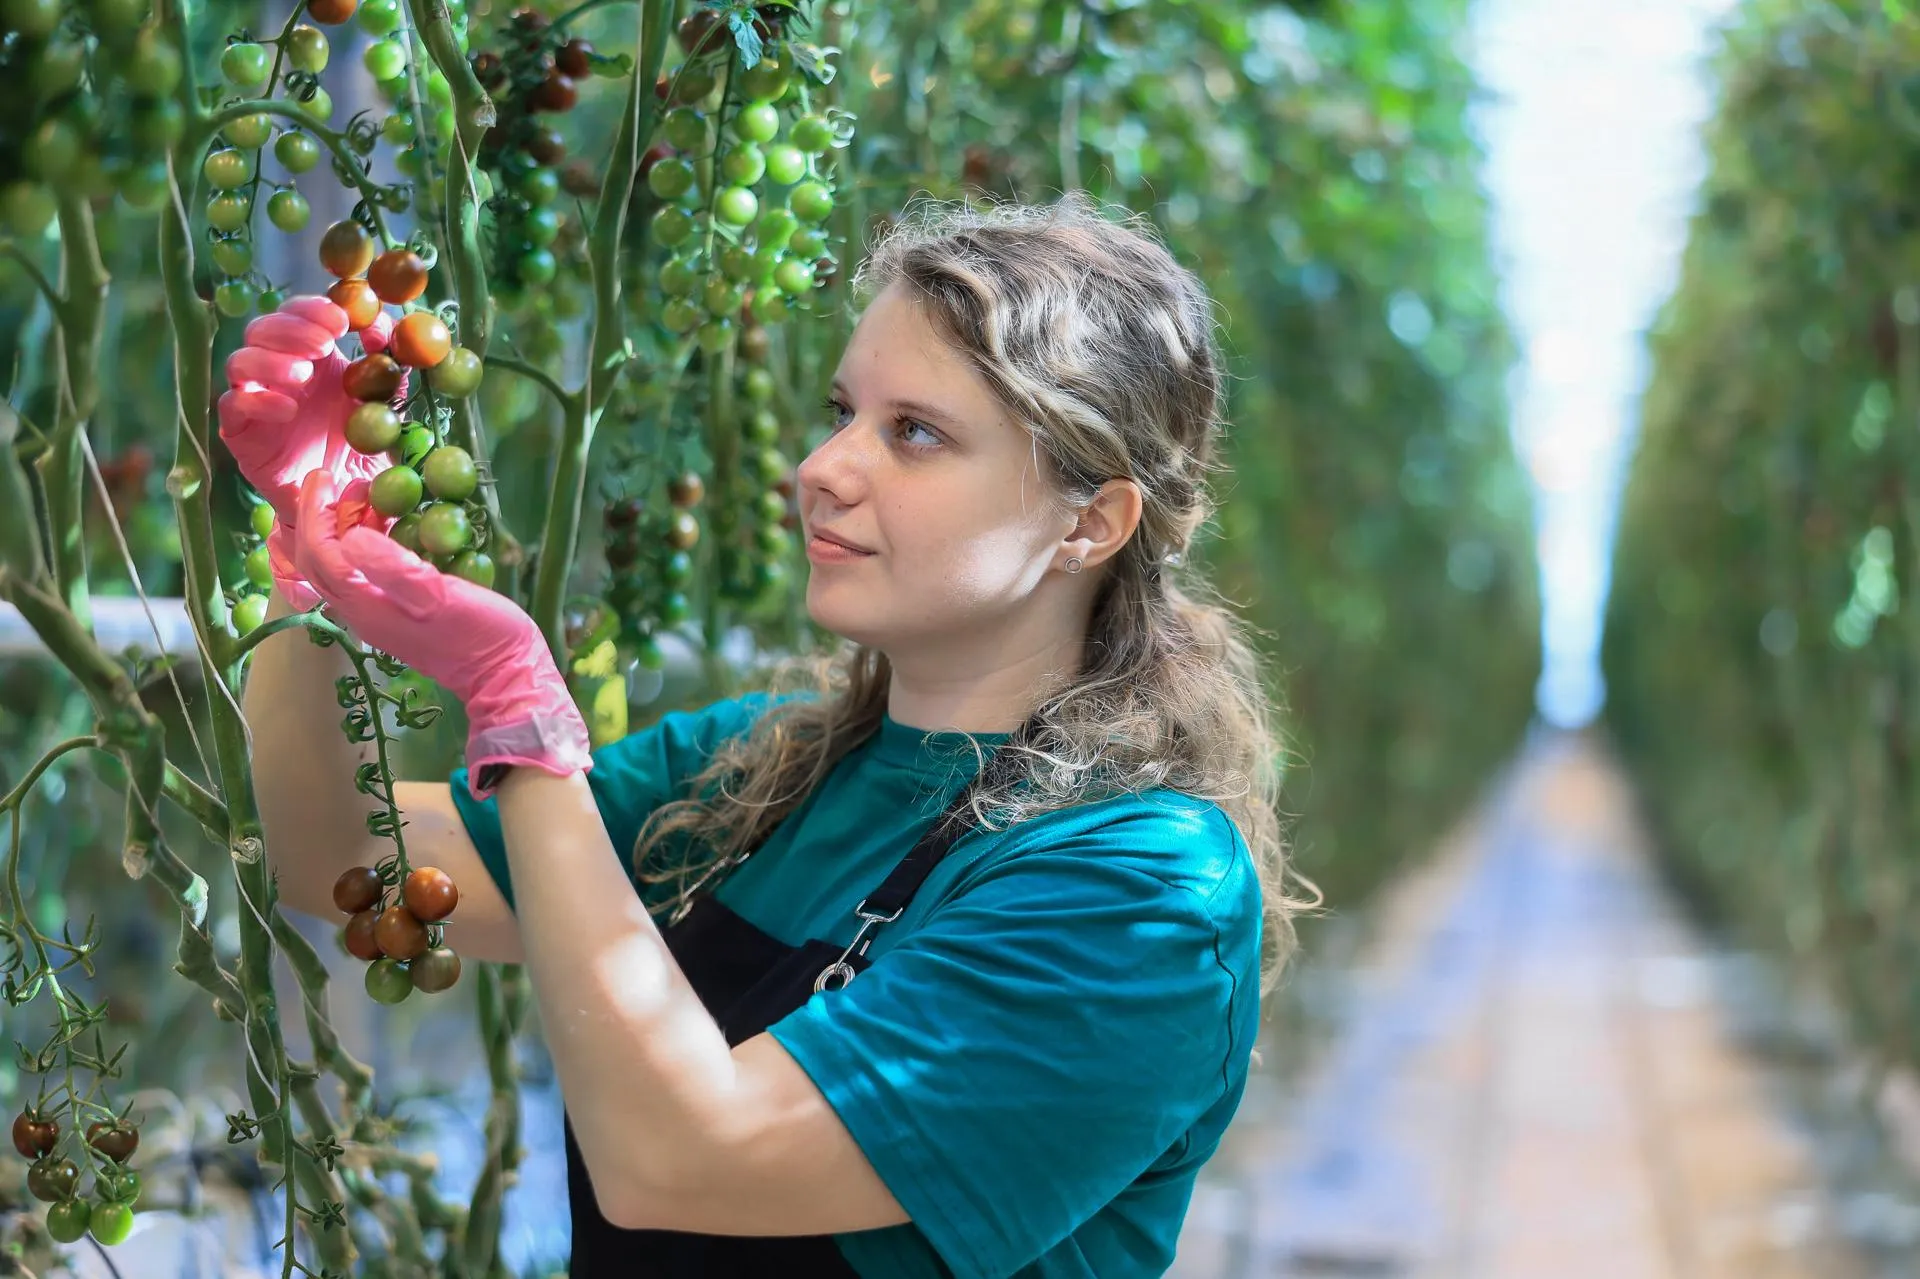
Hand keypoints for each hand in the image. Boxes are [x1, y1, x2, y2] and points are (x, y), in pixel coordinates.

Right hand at [217, 295, 397, 526]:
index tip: (342, 320)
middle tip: (323, 346)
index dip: (314, 310)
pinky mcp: (239, 431)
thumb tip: (393, 329)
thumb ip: (391, 368)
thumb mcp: (384, 404)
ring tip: (304, 377)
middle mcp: (277, 370)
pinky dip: (258, 401)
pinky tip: (287, 410)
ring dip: (270, 362)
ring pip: (240, 362)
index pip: (297, 314)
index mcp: (311, 356)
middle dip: (291, 330)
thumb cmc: (360, 445)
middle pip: (262, 329)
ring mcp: (254, 398)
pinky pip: (233, 406)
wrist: (343, 497)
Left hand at [291, 471, 592, 798]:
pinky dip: (358, 545)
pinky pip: (359, 575)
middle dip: (319, 518)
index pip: (319, 554)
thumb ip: (393, 567)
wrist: (505, 676)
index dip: (315, 513)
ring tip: (362, 498)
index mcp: (365, 605)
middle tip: (339, 482)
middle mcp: (361, 612)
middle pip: (317, 563)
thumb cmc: (479, 634)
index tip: (325, 475)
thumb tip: (351, 535)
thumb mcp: (439, 595)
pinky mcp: (394, 615)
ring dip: (338, 531)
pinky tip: (384, 529)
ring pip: (336, 569)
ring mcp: (377, 616)